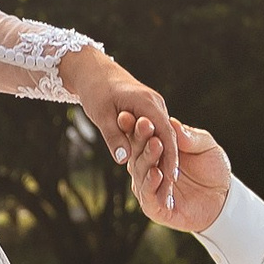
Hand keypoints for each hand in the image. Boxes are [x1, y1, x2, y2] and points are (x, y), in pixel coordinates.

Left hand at [58, 46, 178, 196]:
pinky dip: (157, 151)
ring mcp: (154, 108)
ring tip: (164, 187)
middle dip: (170, 166)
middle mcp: (156, 105)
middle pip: (169, 139)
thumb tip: (124, 161)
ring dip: (165, 161)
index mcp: (148, 103)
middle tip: (169, 192)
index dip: (169, 159)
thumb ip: (113, 136)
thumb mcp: (101, 114)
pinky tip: (155, 170)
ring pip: (164, 138)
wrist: (93, 71)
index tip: (170, 181)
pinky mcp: (149, 112)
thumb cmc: (95, 90)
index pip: (166, 135)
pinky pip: (157, 134)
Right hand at [130, 118, 230, 236]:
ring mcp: (149, 188)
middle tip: (145, 124)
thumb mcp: (205, 146)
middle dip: (141, 138)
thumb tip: (172, 122)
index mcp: (155, 151)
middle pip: (138, 153)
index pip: (141, 137)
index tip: (133, 112)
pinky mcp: (155, 208)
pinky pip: (148, 196)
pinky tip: (156, 173)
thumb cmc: (212, 168)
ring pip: (140, 173)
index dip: (136, 125)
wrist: (224, 197)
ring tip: (156, 145)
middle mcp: (148, 169)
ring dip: (147, 158)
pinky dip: (151, 185)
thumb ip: (190, 137)